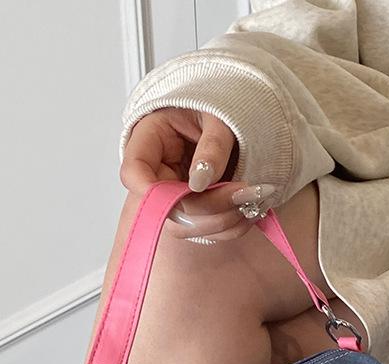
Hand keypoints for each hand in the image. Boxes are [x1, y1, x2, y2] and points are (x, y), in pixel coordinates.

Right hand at [120, 108, 276, 241]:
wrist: (241, 115)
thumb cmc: (222, 107)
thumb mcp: (219, 116)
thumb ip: (212, 146)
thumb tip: (199, 182)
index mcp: (150, 139)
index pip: (135, 173)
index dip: (154, 194)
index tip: (190, 193)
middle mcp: (159, 173)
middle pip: (168, 208)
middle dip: (208, 208)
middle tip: (245, 192)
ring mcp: (177, 195)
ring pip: (190, 226)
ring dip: (224, 220)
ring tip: (254, 197)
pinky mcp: (198, 209)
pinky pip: (210, 230)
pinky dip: (233, 225)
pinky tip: (252, 208)